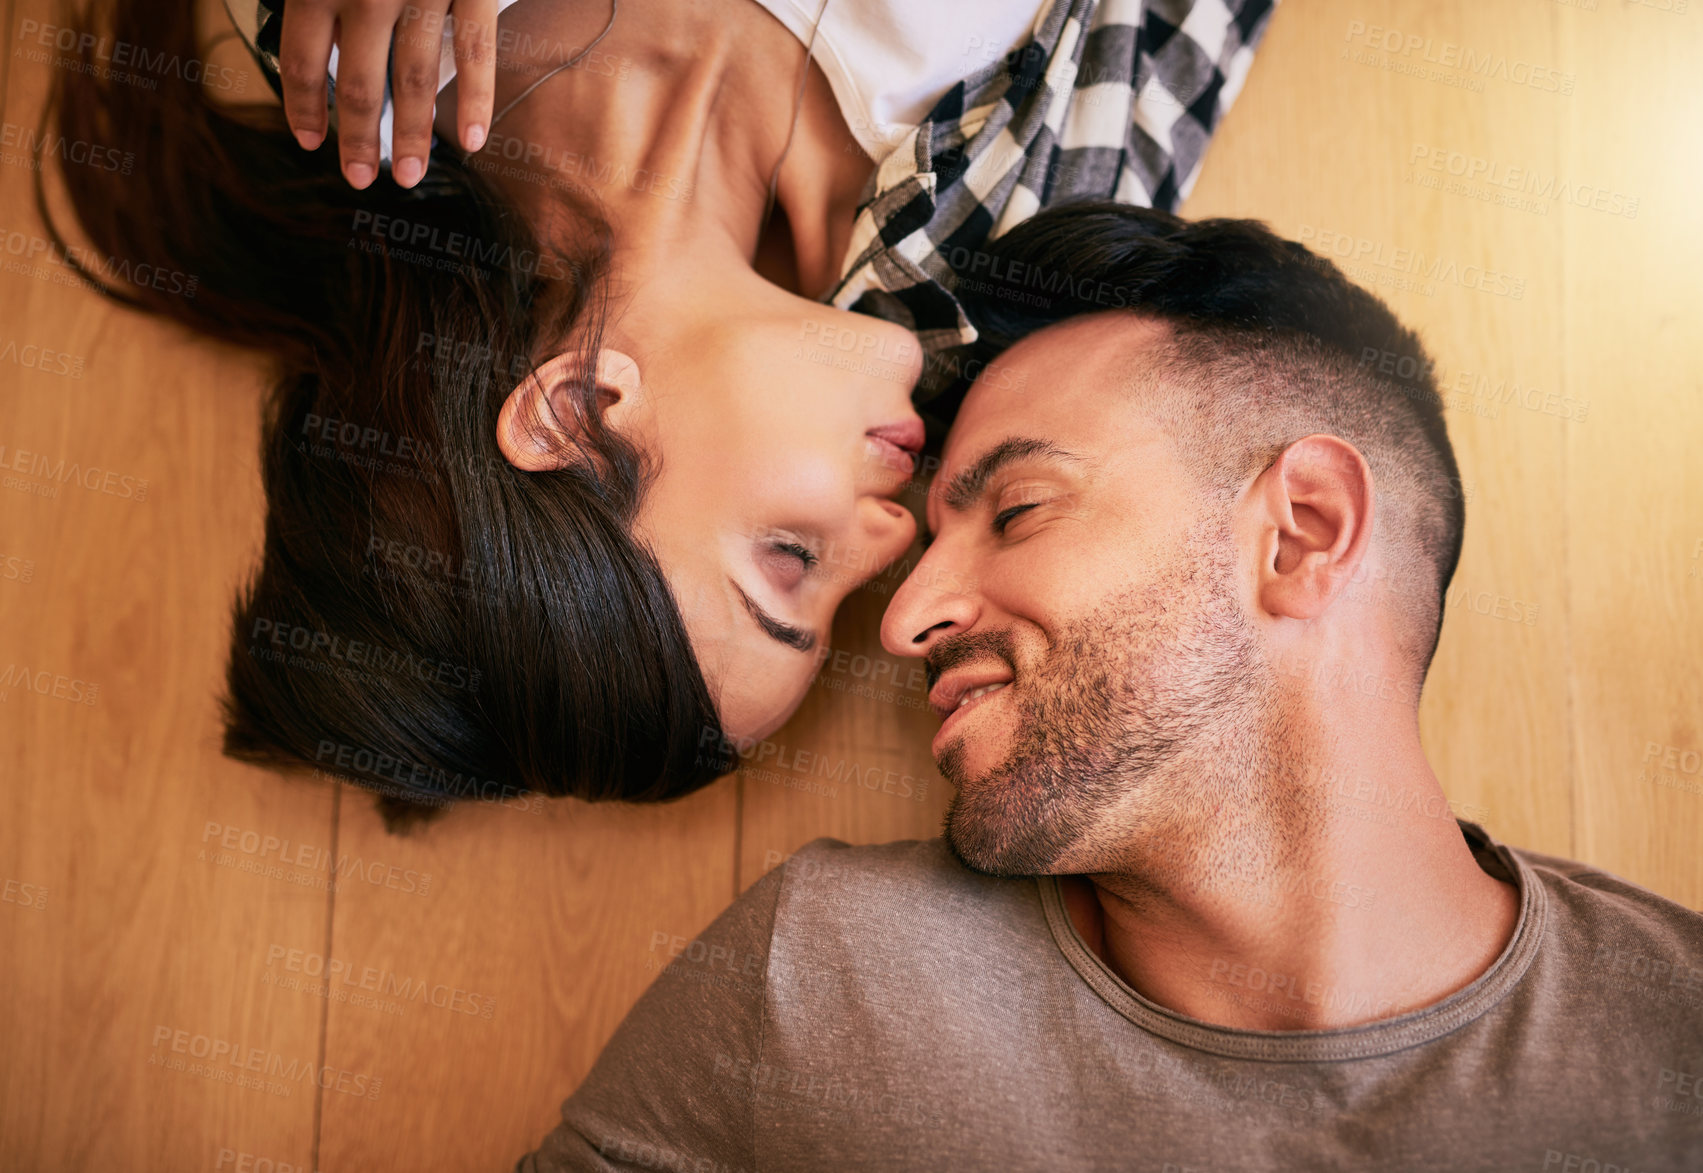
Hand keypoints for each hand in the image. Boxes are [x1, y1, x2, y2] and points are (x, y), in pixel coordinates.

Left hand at [279, 0, 497, 189]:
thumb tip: (329, 47)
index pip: (302, 61)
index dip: (305, 107)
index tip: (310, 141)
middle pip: (359, 85)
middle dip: (358, 139)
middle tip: (358, 177)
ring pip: (414, 80)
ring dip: (412, 136)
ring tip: (409, 175)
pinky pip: (475, 52)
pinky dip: (477, 100)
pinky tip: (473, 139)